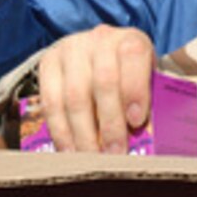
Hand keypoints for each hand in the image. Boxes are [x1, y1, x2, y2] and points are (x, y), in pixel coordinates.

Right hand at [36, 25, 154, 152]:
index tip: (136, 121)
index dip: (135, 89)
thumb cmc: (128, 76)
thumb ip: (148, 103)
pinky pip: (50, 101)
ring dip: (83, 133)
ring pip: (74, 95)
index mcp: (131, 40)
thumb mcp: (145, 81)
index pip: (133, 56)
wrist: (99, 54)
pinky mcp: (48, 62)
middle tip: (114, 153)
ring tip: (91, 158)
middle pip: (103, 82)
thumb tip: (144, 140)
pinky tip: (69, 149)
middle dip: (109, 123)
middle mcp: (100, 39)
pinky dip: (60, 130)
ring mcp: (71, 48)